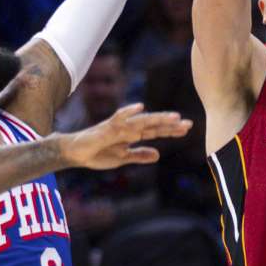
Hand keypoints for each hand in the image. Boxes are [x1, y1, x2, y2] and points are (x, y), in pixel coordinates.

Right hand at [60, 103, 190, 169]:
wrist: (76, 154)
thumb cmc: (98, 154)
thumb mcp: (122, 158)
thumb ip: (139, 155)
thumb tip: (158, 155)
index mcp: (133, 136)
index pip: (156, 131)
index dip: (171, 130)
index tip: (187, 129)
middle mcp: (129, 128)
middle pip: (153, 125)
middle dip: (170, 124)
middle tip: (188, 123)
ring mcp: (119, 126)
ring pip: (142, 121)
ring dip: (158, 118)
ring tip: (174, 117)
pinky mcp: (107, 127)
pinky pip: (119, 118)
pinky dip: (129, 112)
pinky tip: (140, 107)